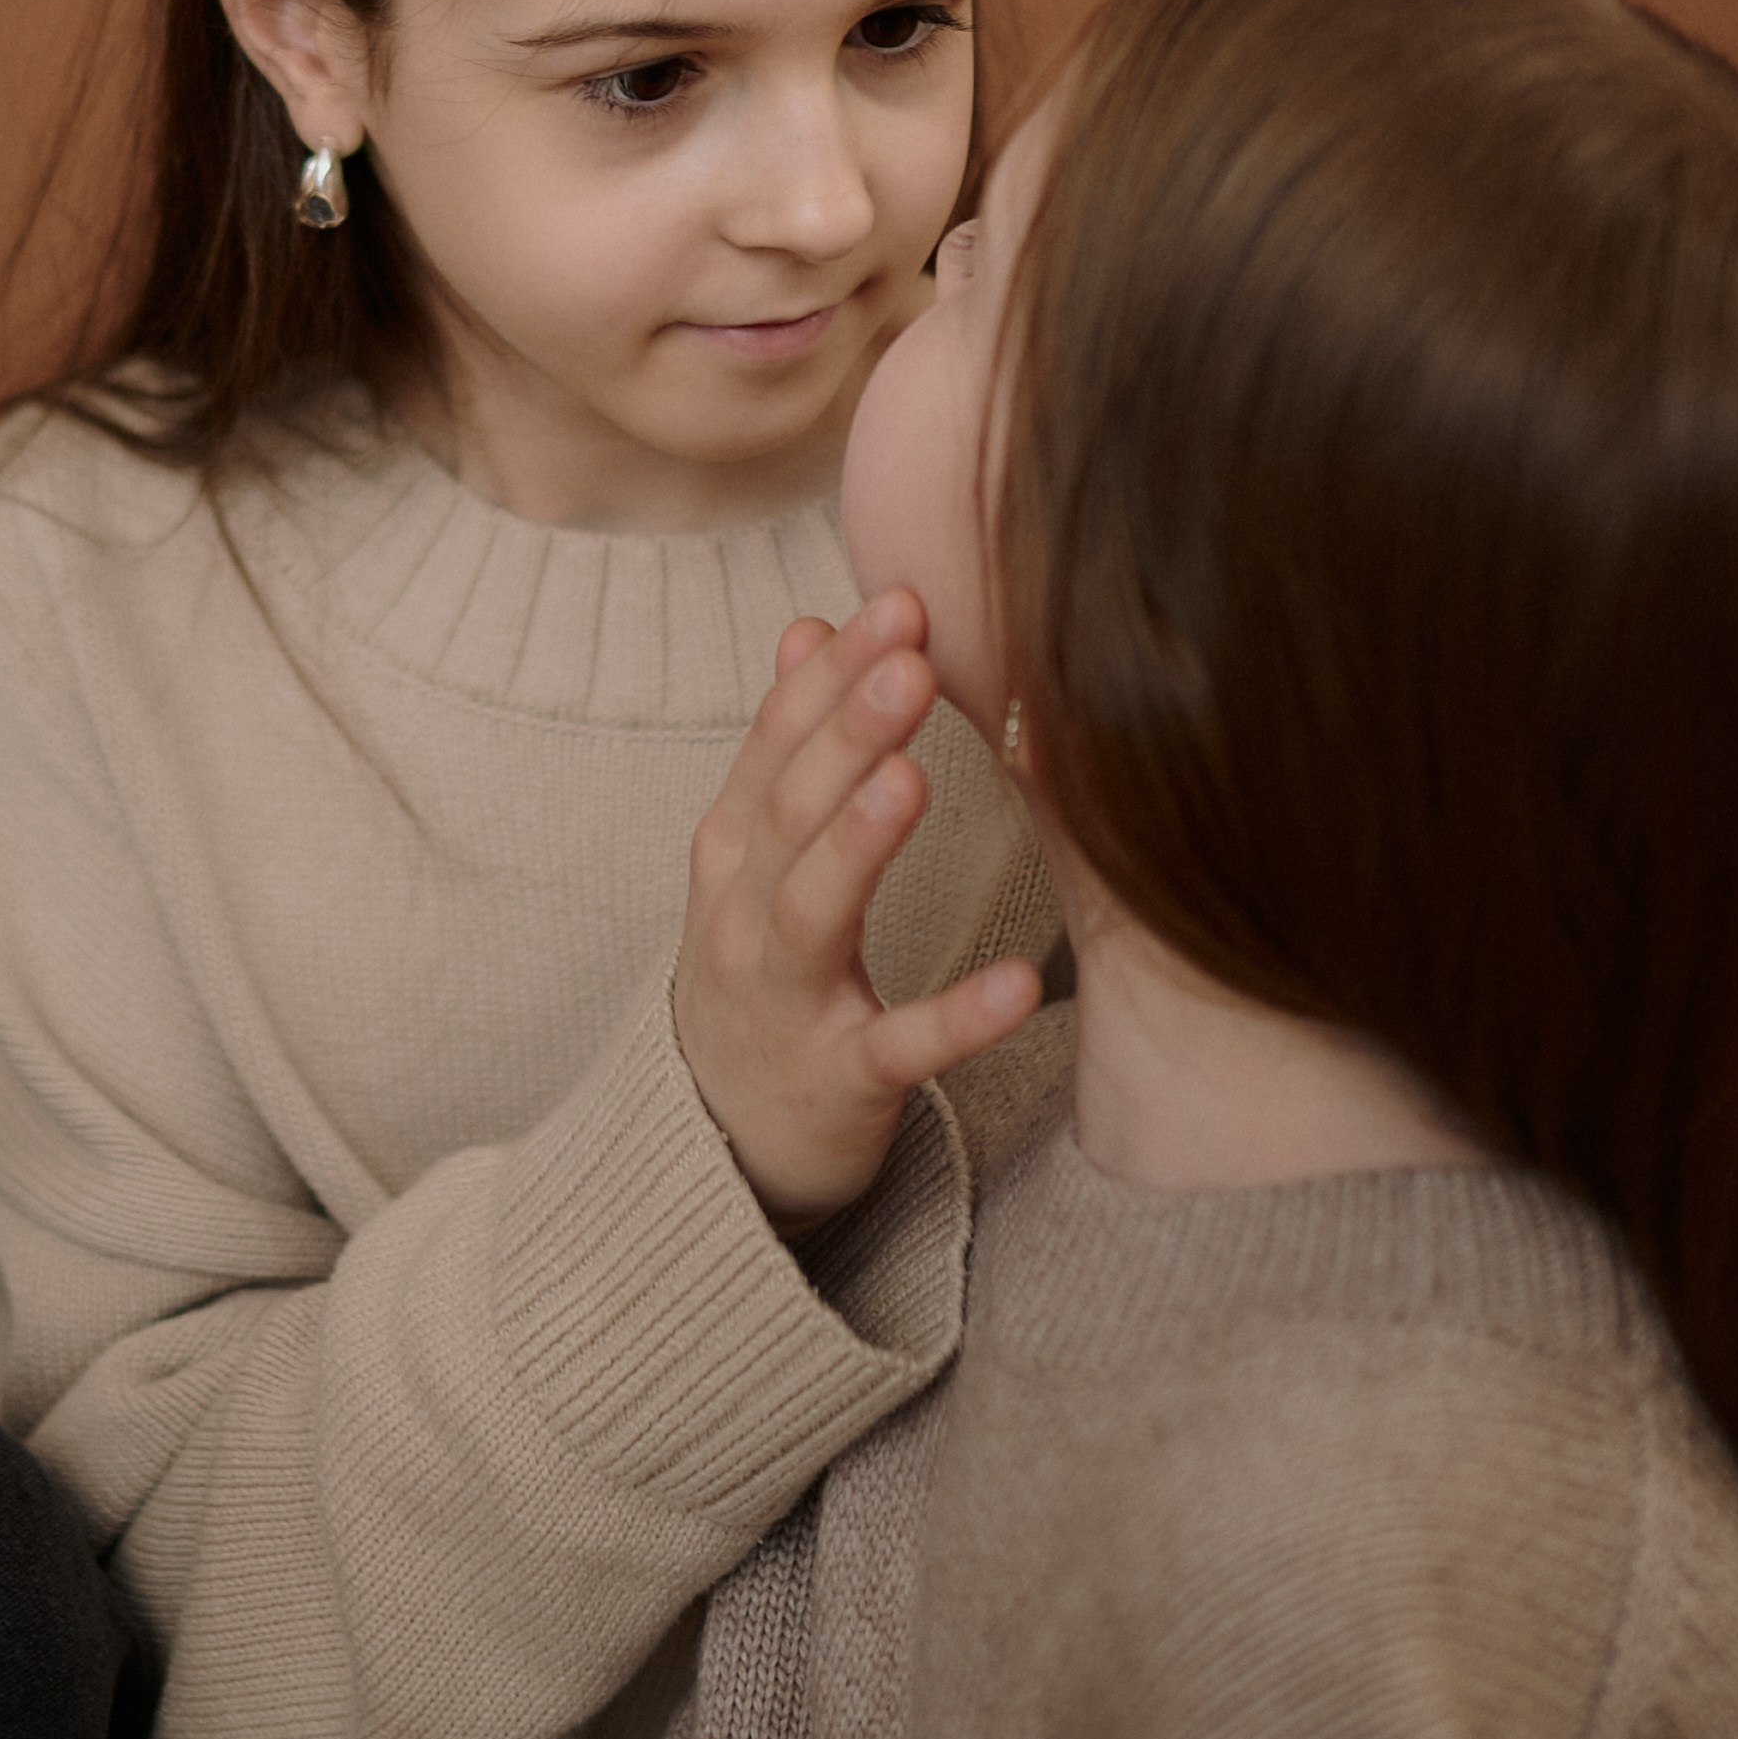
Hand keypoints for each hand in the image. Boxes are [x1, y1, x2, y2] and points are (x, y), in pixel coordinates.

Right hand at [676, 590, 1041, 1226]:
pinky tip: (1020, 986)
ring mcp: (785, 1000)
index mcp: (735, 847)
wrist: (716, 1137)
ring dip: (860, 842)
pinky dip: (955, 1019)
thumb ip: (785, 744)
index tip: (898, 601)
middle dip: (846, 729)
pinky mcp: (838, 1080)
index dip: (830, 673)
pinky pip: (899, 1047)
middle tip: (911, 658)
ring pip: (814, 910)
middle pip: (791, 807)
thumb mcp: (755, 852)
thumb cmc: (762, 971)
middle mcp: (744, 913)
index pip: (776, 742)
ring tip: (914, 777)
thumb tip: (808, 624)